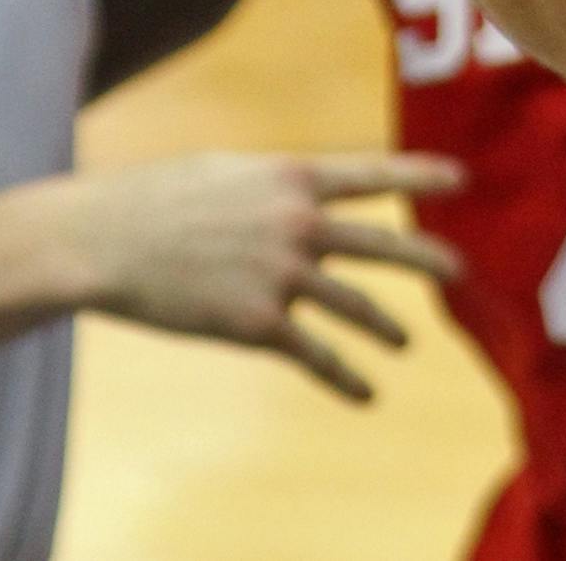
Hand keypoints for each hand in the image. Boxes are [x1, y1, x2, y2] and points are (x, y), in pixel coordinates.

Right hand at [58, 150, 464, 400]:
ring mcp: (283, 275)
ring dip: (387, 329)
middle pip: (382, 244)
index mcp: (291, 178)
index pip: (372, 174)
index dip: (419, 176)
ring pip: (357, 308)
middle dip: (427, 259)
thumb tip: (303, 201)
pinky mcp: (259, 324)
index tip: (460, 179)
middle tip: (461, 271)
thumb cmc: (156, 198)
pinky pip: (318, 356)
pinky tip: (367, 394)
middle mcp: (298, 224)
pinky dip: (347, 378)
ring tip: (406, 344)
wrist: (104, 240)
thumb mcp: (225, 171)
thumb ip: (273, 187)